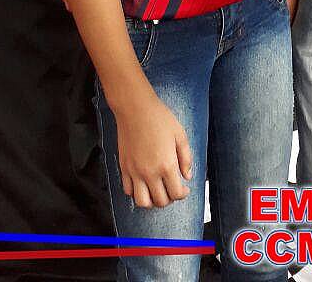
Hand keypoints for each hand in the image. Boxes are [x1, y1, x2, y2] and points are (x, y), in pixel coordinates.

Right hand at [115, 90, 192, 207]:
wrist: (135, 108)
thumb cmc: (159, 118)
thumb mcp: (180, 135)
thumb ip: (186, 158)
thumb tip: (187, 175)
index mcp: (166, 165)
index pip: (176, 193)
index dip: (183, 194)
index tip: (184, 189)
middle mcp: (149, 172)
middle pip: (160, 201)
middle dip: (169, 199)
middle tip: (172, 190)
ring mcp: (134, 172)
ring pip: (142, 202)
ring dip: (152, 202)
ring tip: (157, 192)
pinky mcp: (124, 168)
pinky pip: (128, 190)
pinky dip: (136, 193)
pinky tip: (143, 184)